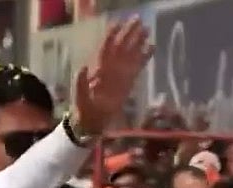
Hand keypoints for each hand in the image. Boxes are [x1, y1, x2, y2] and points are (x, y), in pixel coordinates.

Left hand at [74, 16, 153, 135]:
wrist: (92, 122)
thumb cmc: (84, 109)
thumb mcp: (80, 97)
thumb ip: (81, 83)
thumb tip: (82, 67)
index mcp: (97, 70)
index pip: (105, 49)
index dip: (111, 36)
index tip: (117, 24)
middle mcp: (109, 68)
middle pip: (120, 47)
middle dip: (128, 33)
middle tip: (138, 20)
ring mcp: (119, 74)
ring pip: (130, 54)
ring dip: (138, 42)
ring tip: (147, 29)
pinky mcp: (128, 81)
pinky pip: (137, 66)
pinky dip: (144, 56)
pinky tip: (152, 47)